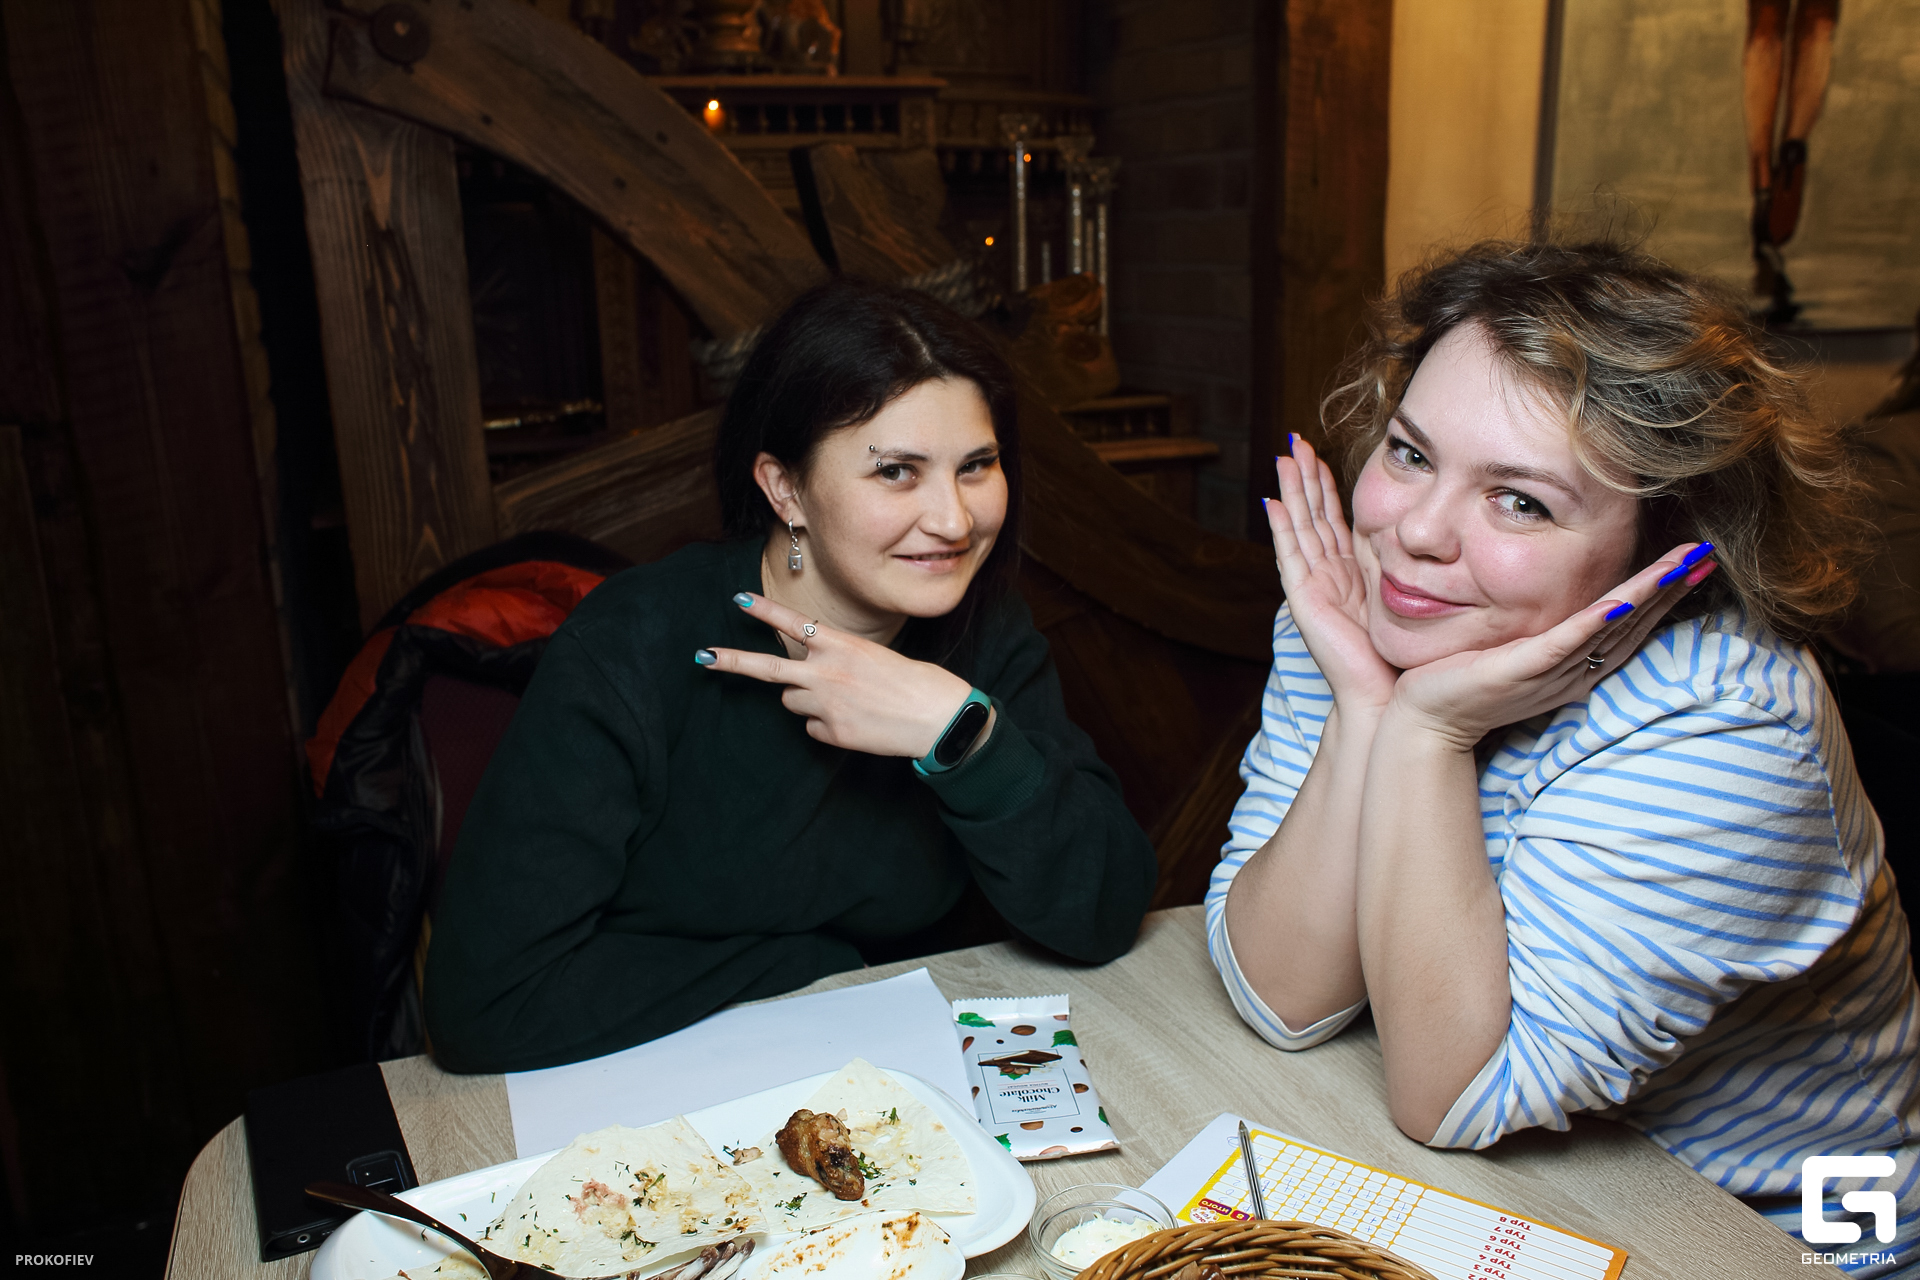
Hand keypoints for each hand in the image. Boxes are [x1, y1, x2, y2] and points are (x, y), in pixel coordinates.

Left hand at [698, 593, 974, 757]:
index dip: (765, 610)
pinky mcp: (831, 733)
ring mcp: (825, 703)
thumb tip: (806, 679)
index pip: (794, 623)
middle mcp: (826, 672)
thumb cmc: (913, 683)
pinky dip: (827, 725)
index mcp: (841, 645)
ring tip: (844, 701)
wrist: (938, 718)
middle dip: (732, 661)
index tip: (739, 599)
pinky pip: (813, 727)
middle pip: (768, 668)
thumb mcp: (873, 656)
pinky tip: (855, 722)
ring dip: (806, 700)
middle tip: (703, 658)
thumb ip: (836, 660)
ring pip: (791, 702)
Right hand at [1262, 436, 1399, 711]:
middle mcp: (1328, 576)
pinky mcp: (1304, 599)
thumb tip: (1441, 541)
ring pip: (1298, 527)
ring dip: (1290, 491)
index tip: (1321, 454)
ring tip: (1283, 457)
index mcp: (1352, 575)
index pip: (1335, 521)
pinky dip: (1280, 528)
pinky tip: (1271, 502)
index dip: (1326, 488)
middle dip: (1305, 478)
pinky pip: (1290, 555)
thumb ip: (1417, 571)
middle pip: (1312, 516)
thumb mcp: (1414, 600)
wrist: (1385, 695)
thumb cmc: (1403, 657)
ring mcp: (1312, 586)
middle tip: (1295, 441)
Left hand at [1387, 542, 1718, 750]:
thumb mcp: (1513, 651)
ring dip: (1648, 598)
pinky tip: (1618, 601)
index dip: (1663, 594)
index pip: (1628, 625)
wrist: (1425, 721)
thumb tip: (1550, 595)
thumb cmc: (1461, 681)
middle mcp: (1572, 671)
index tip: (1694, 561)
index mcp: (1572, 665)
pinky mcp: (1522, 671)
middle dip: (1671, 590)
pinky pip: (1565, 644)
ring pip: (1611, 630)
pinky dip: (1594, 623)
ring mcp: (1550, 672)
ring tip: (1682, 567)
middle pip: (1633, 625)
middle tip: (1707, 556)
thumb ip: (1539, 629)